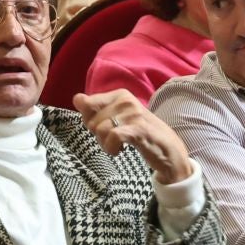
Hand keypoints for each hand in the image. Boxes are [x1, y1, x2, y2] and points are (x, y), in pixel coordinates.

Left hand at [74, 90, 194, 183]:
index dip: (90, 121)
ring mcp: (133, 114)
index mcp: (121, 94)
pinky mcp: (139, 129)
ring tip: (118, 145)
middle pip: (92, 120)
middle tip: (115, 139)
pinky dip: (111, 147)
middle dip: (98, 135)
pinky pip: (112, 136)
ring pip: (100, 129)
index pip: (87, 104)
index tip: (105, 127)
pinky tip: (120, 150)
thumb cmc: (139, 132)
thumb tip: (77, 98)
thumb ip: (95, 108)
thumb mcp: (116, 117)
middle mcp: (127, 100)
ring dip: (105, 144)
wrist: (167, 149)